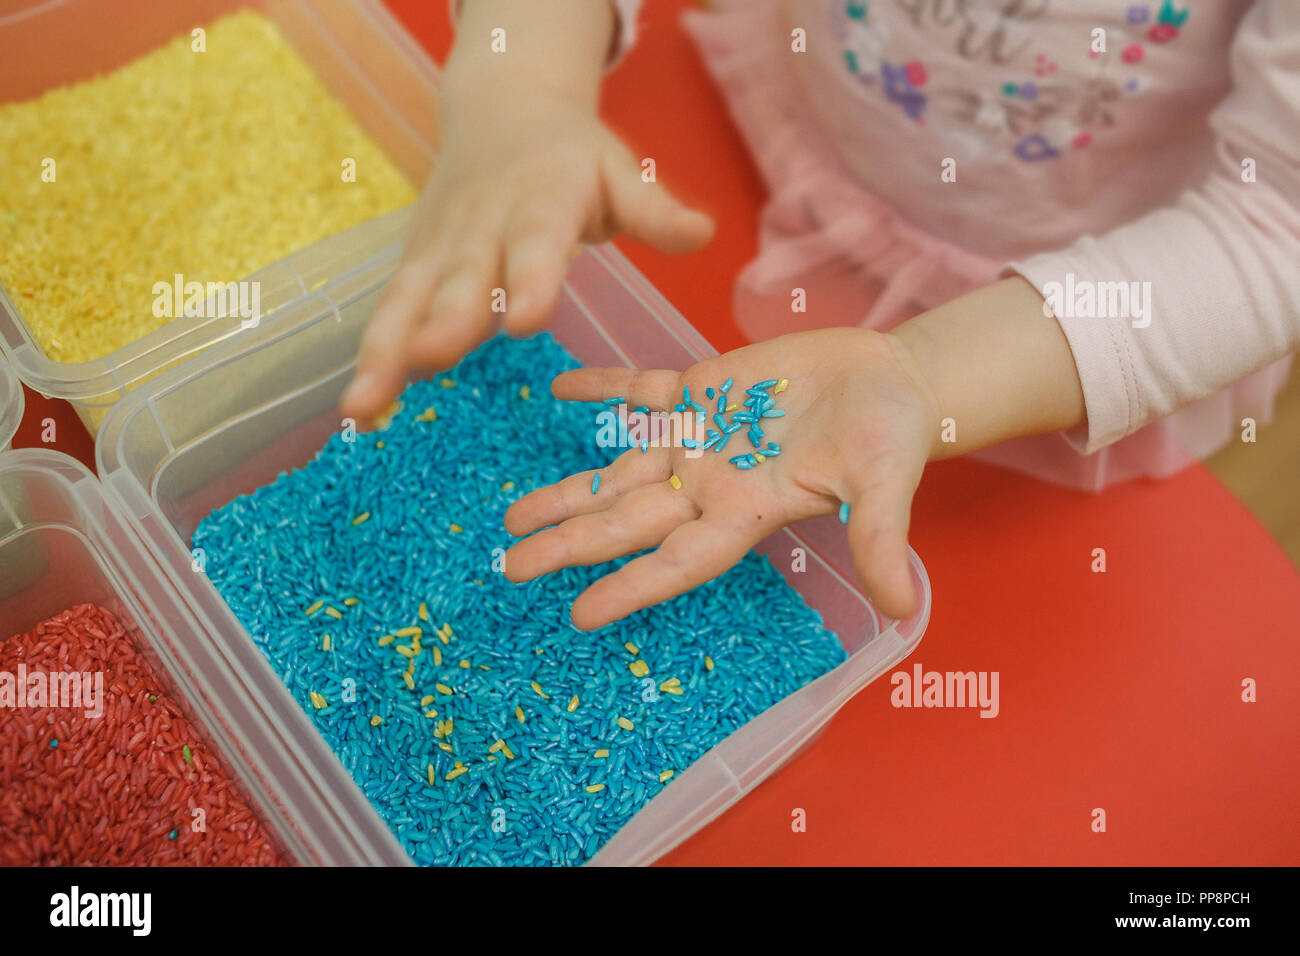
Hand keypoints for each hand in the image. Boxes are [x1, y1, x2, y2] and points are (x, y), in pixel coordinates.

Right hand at [340, 91, 713, 423]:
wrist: (501, 111)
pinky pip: (390, 313)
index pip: (535, 243)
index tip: (523, 321)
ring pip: (409, 301)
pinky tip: (357, 407)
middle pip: (461, 277)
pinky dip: (371, 357)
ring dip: (385, 352)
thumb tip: (704, 235)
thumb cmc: (572, 156)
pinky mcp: (414, 265)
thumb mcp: (619, 172)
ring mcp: (440, 248)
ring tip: (362, 404)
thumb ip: (654, 211)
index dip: (529, 279)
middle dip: (445, 321)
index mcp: (540, 203)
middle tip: (431, 359)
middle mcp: (482, 227)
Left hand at [502, 327, 940, 628]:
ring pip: (619, 468)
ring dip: (568, 488)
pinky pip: (640, 389)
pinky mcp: (701, 387)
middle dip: (571, 542)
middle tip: (511, 567)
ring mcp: (699, 436)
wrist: (888, 380)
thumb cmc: (892, 437)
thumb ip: (879, 537)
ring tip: (512, 516)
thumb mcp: (884, 483)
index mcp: (747, 511)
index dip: (632, 586)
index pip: (679, 560)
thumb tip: (903, 608)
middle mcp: (710, 482)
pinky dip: (603, 388)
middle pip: (628, 521)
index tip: (579, 614)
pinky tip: (560, 388)